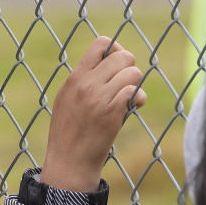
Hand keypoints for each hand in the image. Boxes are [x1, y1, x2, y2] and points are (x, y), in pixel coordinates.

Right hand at [41, 36, 145, 191]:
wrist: (68, 161)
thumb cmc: (68, 131)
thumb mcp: (67, 98)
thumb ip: (84, 79)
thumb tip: (108, 63)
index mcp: (74, 77)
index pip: (101, 43)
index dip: (115, 49)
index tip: (116, 65)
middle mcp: (86, 84)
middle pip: (123, 56)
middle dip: (130, 68)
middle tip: (125, 83)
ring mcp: (99, 98)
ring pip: (133, 73)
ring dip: (136, 84)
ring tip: (129, 97)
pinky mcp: (111, 113)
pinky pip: (134, 92)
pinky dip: (138, 99)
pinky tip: (134, 107)